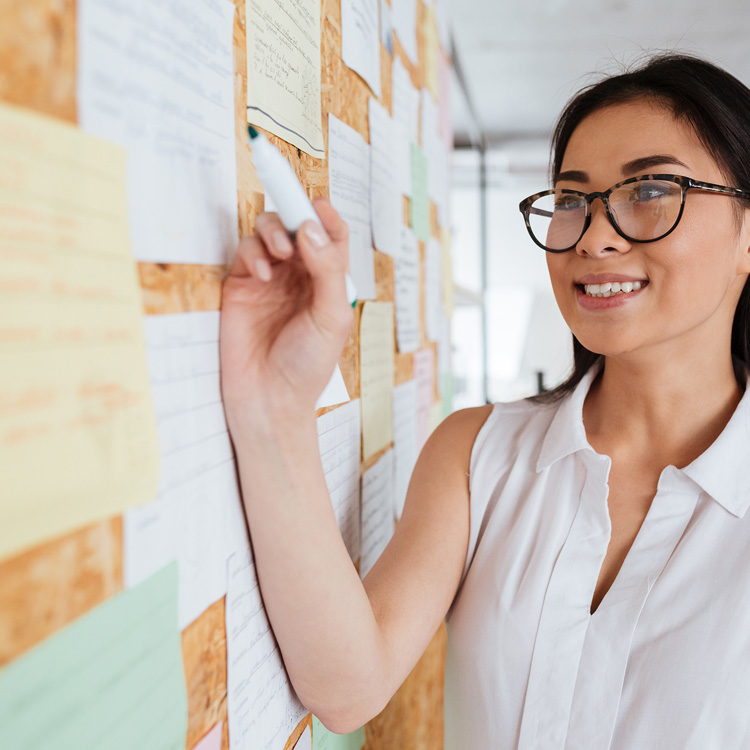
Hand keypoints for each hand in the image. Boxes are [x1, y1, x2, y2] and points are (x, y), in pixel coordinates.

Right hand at [220, 198, 353, 422]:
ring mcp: (270, 278)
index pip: (332, 235)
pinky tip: (263, 275)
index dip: (326, 216)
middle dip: (295, 215)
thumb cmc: (307, 365)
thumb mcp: (331, 317)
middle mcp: (301, 274)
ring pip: (269, 230)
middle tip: (294, 224)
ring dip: (274, 230)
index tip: (318, 206)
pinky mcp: (241, 285)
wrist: (269, 398)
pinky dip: (254, 253)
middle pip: (297, 223)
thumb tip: (310, 227)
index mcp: (330, 280)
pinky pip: (247, 251)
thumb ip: (328, 270)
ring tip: (280, 253)